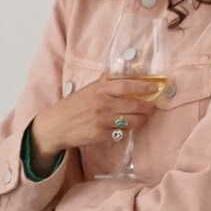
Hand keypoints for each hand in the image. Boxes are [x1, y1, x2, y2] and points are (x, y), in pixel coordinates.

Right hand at [32, 78, 167, 158]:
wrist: (56, 125)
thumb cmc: (73, 106)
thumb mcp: (88, 90)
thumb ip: (105, 83)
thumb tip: (125, 75)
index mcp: (100, 89)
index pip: (127, 85)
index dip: (143, 87)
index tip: (155, 87)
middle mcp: (102, 104)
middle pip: (134, 105)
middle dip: (147, 107)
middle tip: (152, 107)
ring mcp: (102, 121)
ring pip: (132, 121)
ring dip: (141, 120)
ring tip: (143, 118)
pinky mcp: (101, 135)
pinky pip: (121, 133)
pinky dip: (125, 130)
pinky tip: (124, 127)